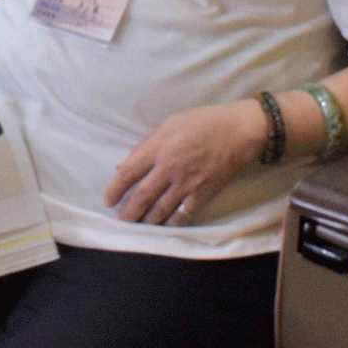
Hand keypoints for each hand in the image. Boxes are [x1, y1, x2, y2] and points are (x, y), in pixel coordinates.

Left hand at [104, 99, 264, 224]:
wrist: (238, 132)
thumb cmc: (203, 122)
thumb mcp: (169, 124)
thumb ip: (146, 145)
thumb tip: (125, 166)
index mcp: (158, 148)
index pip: (128, 172)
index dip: (115, 189)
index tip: (108, 200)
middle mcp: (169, 168)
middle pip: (142, 196)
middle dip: (129, 212)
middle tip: (122, 220)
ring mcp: (186, 184)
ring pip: (160, 209)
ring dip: (146, 221)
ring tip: (139, 225)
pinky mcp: (203, 195)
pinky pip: (182, 215)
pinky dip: (171, 223)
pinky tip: (165, 225)